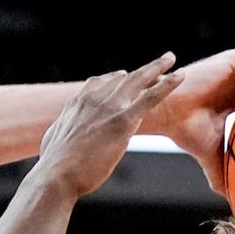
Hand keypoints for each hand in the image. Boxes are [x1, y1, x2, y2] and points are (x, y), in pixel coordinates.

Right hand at [35, 53, 183, 198]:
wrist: (55, 174)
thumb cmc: (54, 165)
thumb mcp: (55, 139)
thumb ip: (67, 130)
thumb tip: (65, 134)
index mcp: (77, 102)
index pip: (101, 83)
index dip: (116, 80)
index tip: (126, 77)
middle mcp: (93, 98)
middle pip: (122, 78)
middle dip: (141, 69)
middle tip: (159, 61)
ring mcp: (108, 107)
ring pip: (138, 80)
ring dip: (157, 68)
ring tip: (171, 59)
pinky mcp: (122, 120)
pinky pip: (149, 97)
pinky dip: (167, 85)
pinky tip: (180, 76)